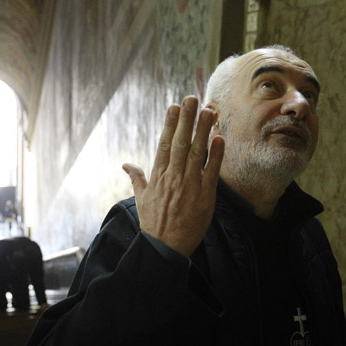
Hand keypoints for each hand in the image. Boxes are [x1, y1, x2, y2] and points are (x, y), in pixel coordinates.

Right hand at [123, 96, 223, 256]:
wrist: (165, 247)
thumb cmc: (154, 223)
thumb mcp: (141, 199)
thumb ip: (137, 178)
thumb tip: (126, 164)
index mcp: (158, 175)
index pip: (165, 143)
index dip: (170, 124)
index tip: (175, 106)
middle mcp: (173, 176)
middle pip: (181, 142)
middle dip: (187, 119)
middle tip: (192, 99)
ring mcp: (190, 185)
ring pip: (197, 152)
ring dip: (203, 130)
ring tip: (208, 110)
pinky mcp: (205, 196)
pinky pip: (212, 171)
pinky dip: (216, 154)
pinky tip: (219, 138)